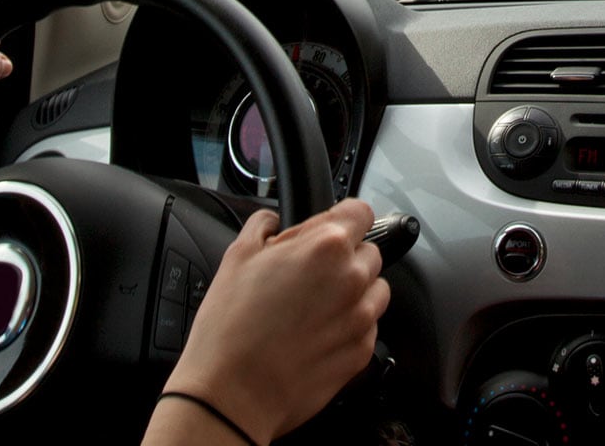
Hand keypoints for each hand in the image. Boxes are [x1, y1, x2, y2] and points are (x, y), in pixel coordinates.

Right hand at [165, 199, 387, 442]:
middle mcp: (353, 278)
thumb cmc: (230, 328)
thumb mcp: (237, 257)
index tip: (328, 230)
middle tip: (306, 276)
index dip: (341, 219)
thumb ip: (263, 227)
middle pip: (368, 252)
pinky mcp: (362, 351)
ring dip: (352, 291)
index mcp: (326, 246)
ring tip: (313, 307)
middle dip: (342, 258)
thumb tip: (272, 223)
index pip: (359, 212)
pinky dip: (348, 326)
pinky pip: (367, 326)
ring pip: (373, 290)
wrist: (234, 392)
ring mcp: (362, 317)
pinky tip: (314, 334)